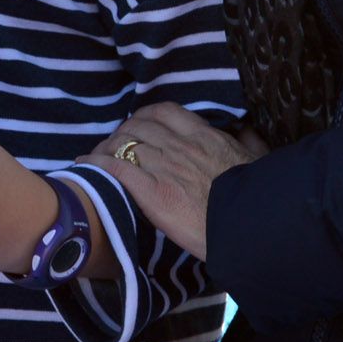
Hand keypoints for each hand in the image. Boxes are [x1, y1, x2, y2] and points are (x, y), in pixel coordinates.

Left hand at [85, 104, 265, 259]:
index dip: (144, 116)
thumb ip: (250, 141)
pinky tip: (84, 166)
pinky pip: (115, 169)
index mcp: (204, 137)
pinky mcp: (151, 192)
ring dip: (106, 148)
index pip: (164, 112)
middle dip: (122, 133)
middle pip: (138, 127)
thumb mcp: (258, 160)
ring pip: (123, 144)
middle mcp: (180, 146)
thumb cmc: (256, 198)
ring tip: (97, 157)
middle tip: (114, 145)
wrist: (249, 228)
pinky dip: (96, 164)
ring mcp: (164, 167)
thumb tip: (249, 130)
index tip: (138, 124)